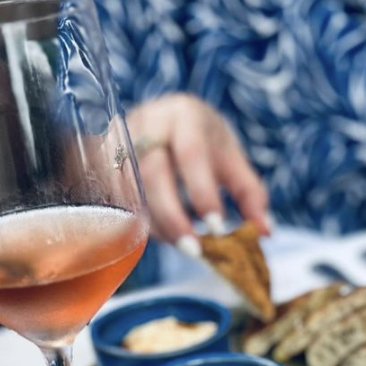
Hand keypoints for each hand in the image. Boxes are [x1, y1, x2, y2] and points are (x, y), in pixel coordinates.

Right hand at [126, 94, 269, 246]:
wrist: (163, 117)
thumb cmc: (203, 141)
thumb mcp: (231, 159)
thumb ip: (250, 194)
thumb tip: (265, 232)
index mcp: (184, 115)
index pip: (191, 154)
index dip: (202, 194)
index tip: (216, 228)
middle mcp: (147, 122)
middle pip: (153, 174)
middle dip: (173, 218)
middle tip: (194, 250)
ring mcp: (119, 141)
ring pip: (130, 191)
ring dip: (155, 225)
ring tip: (179, 244)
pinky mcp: (100, 161)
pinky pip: (113, 199)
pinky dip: (135, 222)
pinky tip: (157, 235)